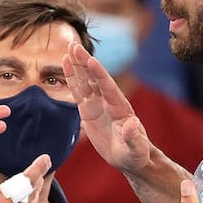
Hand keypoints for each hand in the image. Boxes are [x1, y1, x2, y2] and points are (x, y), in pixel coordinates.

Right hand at [63, 41, 151, 172]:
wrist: (129, 157)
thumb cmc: (135, 153)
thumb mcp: (136, 148)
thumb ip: (133, 136)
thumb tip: (133, 123)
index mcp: (120, 107)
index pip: (108, 87)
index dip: (99, 74)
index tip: (91, 60)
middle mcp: (108, 101)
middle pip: (94, 78)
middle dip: (84, 62)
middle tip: (74, 44)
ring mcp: (98, 104)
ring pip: (85, 81)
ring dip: (77, 65)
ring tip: (69, 48)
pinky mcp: (88, 110)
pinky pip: (77, 91)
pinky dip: (71, 78)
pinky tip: (66, 64)